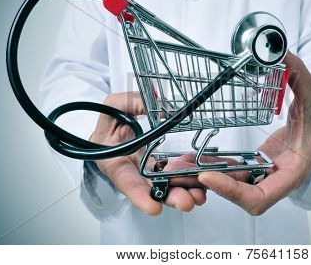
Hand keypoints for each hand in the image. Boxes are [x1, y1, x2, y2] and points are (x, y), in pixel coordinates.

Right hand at [91, 92, 206, 215]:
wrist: (110, 131)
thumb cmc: (110, 121)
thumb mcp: (114, 106)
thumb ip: (134, 103)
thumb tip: (162, 106)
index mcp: (114, 161)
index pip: (125, 181)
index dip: (139, 195)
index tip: (153, 207)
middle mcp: (132, 172)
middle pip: (150, 190)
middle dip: (169, 197)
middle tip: (186, 202)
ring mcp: (147, 174)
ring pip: (165, 187)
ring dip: (183, 192)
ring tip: (199, 196)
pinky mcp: (160, 170)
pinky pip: (174, 178)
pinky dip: (187, 182)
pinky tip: (201, 185)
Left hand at [198, 53, 310, 214]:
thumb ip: (300, 77)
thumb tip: (282, 52)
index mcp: (292, 173)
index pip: (259, 196)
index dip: (232, 191)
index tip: (208, 176)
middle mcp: (276, 179)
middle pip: (240, 196)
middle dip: (212, 187)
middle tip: (183, 173)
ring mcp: (265, 174)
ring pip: (233, 185)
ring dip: (207, 178)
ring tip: (180, 166)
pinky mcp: (256, 166)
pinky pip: (233, 171)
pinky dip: (216, 167)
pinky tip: (196, 158)